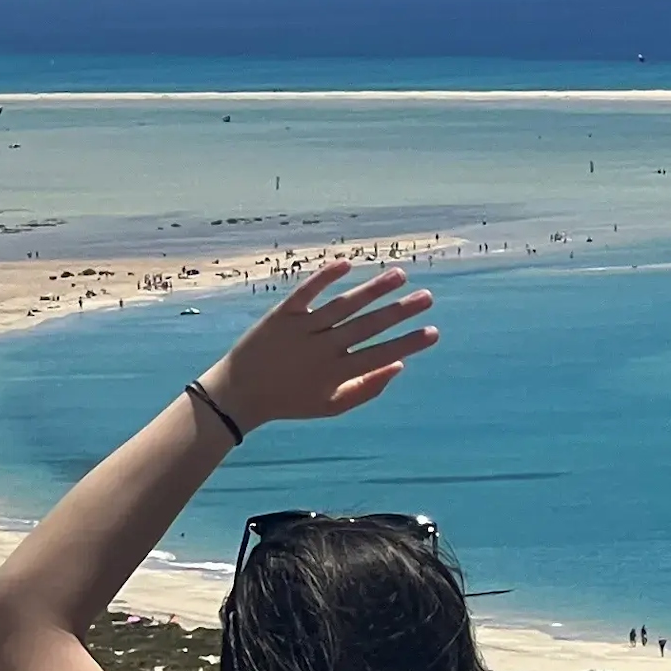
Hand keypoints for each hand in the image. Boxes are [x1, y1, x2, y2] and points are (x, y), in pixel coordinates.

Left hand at [196, 259, 436, 431]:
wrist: (238, 394)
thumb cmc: (290, 401)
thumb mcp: (330, 407)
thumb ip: (366, 389)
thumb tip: (398, 365)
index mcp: (336, 373)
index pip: (380, 354)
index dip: (408, 344)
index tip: (433, 332)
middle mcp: (322, 349)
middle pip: (368, 327)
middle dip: (400, 312)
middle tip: (427, 298)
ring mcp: (301, 329)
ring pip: (344, 305)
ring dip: (373, 289)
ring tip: (399, 275)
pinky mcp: (281, 314)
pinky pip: (307, 292)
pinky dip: (326, 276)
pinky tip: (348, 263)